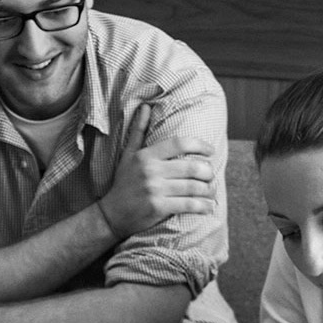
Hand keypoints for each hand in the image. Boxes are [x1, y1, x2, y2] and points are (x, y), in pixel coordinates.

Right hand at [98, 104, 216, 238]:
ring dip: (208, 190)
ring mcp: (155, 190)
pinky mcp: (158, 207)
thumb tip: (146, 107)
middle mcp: (151, 171)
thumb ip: (138, 131)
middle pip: (191, 167)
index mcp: (146, 156)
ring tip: (211, 191)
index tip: (210, 151)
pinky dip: (202, 206)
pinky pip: (188, 205)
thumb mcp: (128, 156)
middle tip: (211, 175)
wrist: (111, 215)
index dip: (200, 145)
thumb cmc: (123, 184)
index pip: (179, 143)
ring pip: (193, 187)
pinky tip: (208, 207)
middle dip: (207, 172)